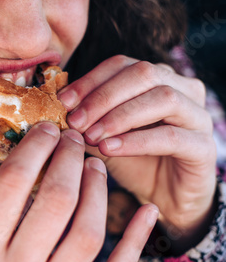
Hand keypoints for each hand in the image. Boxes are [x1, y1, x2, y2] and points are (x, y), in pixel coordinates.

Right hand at [0, 124, 158, 261]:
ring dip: (96, 190)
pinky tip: (146, 212)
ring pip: (87, 231)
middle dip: (68, 160)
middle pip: (55, 200)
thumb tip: (30, 162)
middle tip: (73, 140)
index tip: (46, 129)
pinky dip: (135, 240)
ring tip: (95, 166)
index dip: (33, 148)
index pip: (11, 183)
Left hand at [58, 55, 216, 250]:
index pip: (122, 64)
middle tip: (75, 120)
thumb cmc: (131, 159)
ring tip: (90, 135)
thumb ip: (86, 115)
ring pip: (162, 98)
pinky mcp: (204, 147)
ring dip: (119, 116)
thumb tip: (55, 104)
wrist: (163, 197)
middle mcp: (183, 89)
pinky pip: (171, 136)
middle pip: (143, 74)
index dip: (91, 80)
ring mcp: (198, 116)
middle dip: (103, 96)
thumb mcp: (102, 132)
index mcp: (157, 78)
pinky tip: (109, 148)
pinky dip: (136, 140)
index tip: (63, 101)